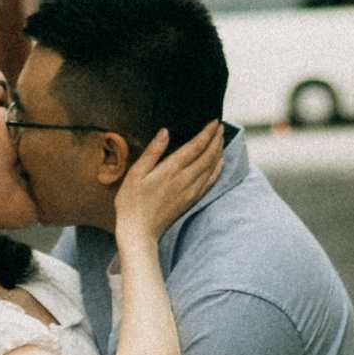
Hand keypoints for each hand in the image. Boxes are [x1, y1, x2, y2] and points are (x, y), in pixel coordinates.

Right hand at [114, 118, 225, 243]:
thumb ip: (152, 152)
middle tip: (221, 126)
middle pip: (208, 155)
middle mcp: (185, 180)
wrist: (139, 233)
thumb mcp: (135, 174)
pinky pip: (210, 182)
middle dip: (216, 139)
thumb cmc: (132, 203)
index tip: (215, 121)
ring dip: (218, 151)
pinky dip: (218, 170)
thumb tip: (165, 132)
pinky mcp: (191, 201)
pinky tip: (220, 163)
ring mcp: (190, 192)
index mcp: (171, 170)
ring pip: (211, 167)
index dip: (207, 133)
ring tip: (222, 139)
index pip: (196, 147)